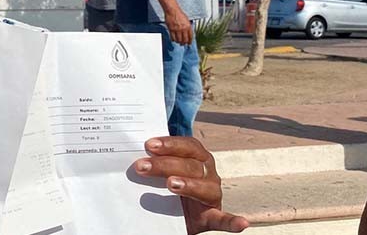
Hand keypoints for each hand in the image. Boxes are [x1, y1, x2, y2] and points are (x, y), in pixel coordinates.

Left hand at [133, 137, 248, 233]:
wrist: (171, 215)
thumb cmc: (163, 186)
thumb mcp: (158, 172)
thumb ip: (150, 162)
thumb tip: (125, 152)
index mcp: (196, 157)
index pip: (187, 146)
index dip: (169, 144)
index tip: (148, 144)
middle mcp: (207, 173)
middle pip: (190, 165)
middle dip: (165, 164)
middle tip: (141, 166)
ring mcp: (212, 194)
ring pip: (205, 187)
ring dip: (189, 185)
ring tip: (171, 184)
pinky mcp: (212, 216)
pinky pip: (224, 219)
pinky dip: (233, 222)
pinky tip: (241, 223)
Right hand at [165, 7, 192, 44]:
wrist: (172, 11)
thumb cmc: (179, 14)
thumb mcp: (187, 20)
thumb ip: (188, 27)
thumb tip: (188, 33)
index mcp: (188, 26)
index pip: (190, 36)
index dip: (190, 41)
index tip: (189, 43)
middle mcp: (183, 29)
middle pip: (184, 40)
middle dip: (184, 43)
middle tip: (183, 44)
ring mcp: (177, 30)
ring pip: (179, 40)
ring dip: (178, 42)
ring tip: (178, 42)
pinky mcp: (171, 30)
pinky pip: (173, 37)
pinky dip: (173, 40)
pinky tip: (174, 39)